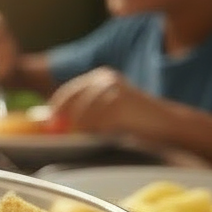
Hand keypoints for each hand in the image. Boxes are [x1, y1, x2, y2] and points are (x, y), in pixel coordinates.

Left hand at [49, 67, 164, 135]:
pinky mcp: (118, 101)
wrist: (164, 122)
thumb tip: (48, 121)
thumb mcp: (104, 110)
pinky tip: (111, 132)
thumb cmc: (131, 120)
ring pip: (82, 116)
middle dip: (65, 120)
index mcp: (99, 77)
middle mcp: (103, 78)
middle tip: (66, 134)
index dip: (55, 110)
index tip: (50, 125)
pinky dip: (98, 132)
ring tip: (101, 134)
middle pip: (70, 103)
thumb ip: (80, 111)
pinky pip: (96, 122)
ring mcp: (111, 88)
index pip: (66, 93)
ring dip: (86, 129)